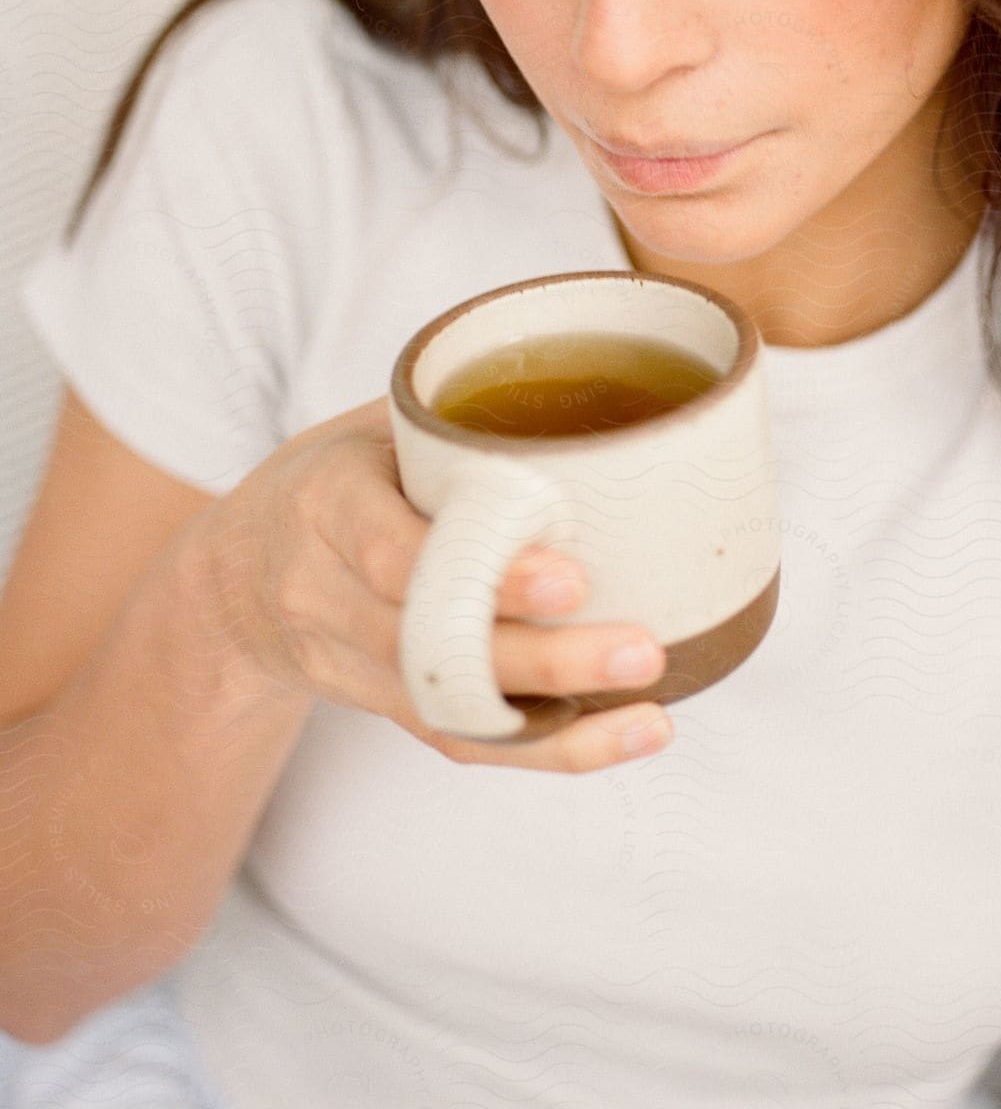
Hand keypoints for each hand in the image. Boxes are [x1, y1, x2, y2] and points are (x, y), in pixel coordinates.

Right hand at [190, 396, 672, 771]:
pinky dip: (549, 750)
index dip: (478, 576)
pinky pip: (461, 741)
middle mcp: (326, 594)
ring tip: (651, 711)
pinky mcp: (382, 705)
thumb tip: (600, 365)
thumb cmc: (337, 477)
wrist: (234, 578)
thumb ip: (459, 412)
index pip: (394, 552)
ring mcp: (350, 662)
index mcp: (327, 502)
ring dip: (561, 722)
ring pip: (452, 709)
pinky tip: (630, 735)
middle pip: (433, 646)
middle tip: (643, 649)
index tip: (571, 579)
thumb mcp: (371, 425)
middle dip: (544, 660)